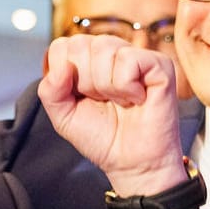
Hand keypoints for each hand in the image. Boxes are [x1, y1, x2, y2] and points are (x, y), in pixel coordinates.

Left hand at [39, 34, 187, 208]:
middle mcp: (112, 51)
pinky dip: (126, 87)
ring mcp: (136, 55)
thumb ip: (50, 91)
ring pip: (104, 50)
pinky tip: (137, 99)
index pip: (61, 46)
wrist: (132, 164)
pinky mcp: (159, 64)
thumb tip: (62, 67)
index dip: (64, 77)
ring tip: (121, 102)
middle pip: (80, 45)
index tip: (82, 98)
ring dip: (106, 87)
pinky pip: (128, 60)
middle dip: (85, 83)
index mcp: (88, 59)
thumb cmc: (102, 137)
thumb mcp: (63, 116)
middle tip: (103, 102)